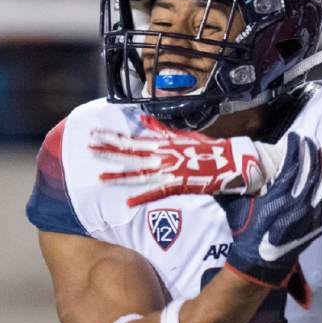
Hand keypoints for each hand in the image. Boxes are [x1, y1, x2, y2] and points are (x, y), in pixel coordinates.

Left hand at [92, 115, 282, 206]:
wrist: (234, 160)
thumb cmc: (211, 148)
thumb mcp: (184, 135)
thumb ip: (161, 129)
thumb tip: (142, 120)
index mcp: (165, 143)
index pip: (132, 139)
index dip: (112, 136)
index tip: (93, 133)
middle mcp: (165, 154)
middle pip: (131, 153)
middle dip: (108, 151)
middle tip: (87, 148)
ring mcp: (172, 169)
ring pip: (140, 172)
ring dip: (120, 176)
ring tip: (99, 179)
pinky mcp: (182, 183)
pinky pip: (158, 192)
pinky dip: (142, 196)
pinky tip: (127, 202)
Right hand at [219, 133, 321, 296]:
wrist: (258, 263)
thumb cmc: (245, 233)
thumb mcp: (236, 207)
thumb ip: (236, 186)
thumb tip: (225, 165)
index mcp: (278, 198)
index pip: (293, 165)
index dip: (296, 148)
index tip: (295, 138)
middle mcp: (297, 206)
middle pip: (312, 173)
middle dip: (313, 153)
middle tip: (311, 142)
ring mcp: (310, 218)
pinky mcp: (316, 228)